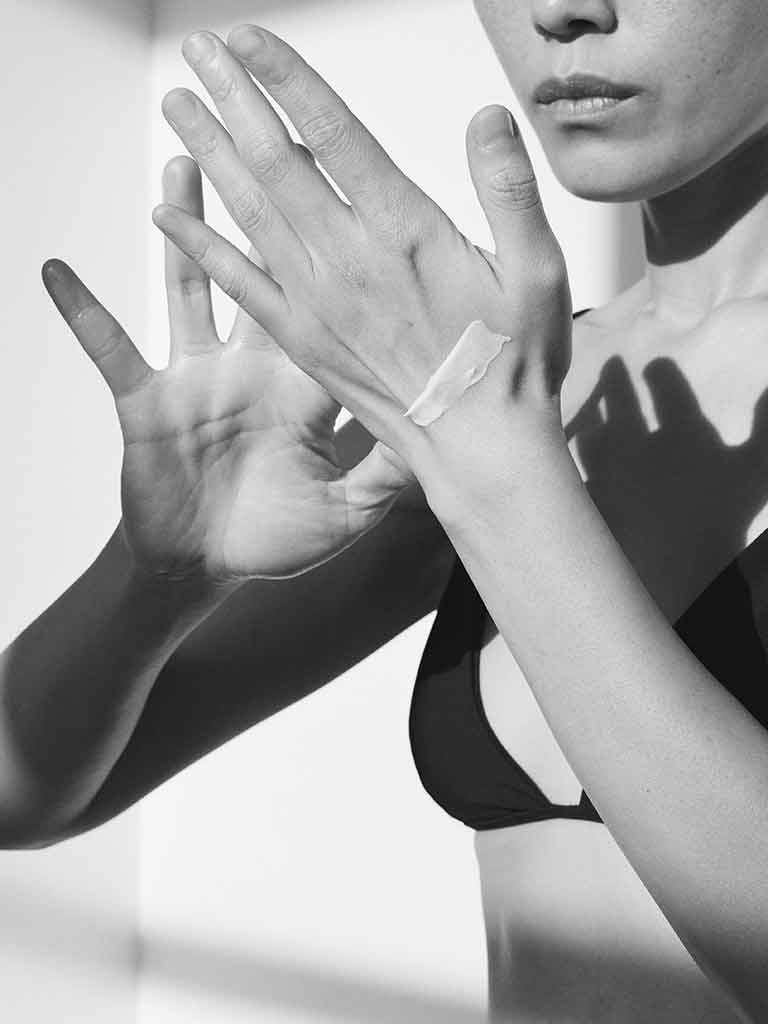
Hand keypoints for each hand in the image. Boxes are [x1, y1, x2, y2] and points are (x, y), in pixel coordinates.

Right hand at [42, 158, 414, 582]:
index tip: (355, 194)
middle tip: (269, 140)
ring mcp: (197, 377)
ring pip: (191, 287)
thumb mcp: (347, 510)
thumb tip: (443, 436)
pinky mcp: (147, 400)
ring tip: (181, 162)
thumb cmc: (277, 540)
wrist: (207, 565)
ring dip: (185, 229)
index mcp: (305, 383)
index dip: (340, 249)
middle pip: (261, 271)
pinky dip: (85, 313)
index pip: (328, 302)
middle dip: (262, 210)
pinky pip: (112, 349)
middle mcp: (252, 366)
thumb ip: (390, 473)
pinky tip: (57, 270)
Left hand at [152, 25, 572, 483]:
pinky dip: (202, 246)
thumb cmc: (513, 364)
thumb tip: (488, 116)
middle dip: (233, 99)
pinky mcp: (303, 342)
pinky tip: (170, 217)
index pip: (332, 134)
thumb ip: (509, 190)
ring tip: (177, 107)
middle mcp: (347, 262)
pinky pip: (240, 285)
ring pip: (250, 213)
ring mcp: (318, 304)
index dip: (286, 78)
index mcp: (404, 233)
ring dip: (209, 155)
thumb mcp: (538, 271)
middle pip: (276, 163)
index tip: (248, 39)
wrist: (478, 450)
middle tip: (199, 50)